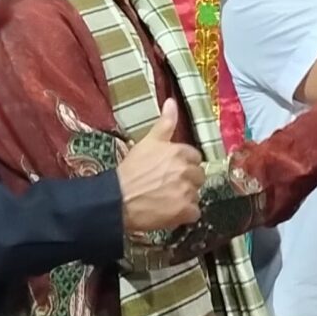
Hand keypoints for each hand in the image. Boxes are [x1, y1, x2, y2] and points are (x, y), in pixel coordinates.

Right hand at [115, 110, 204, 232]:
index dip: (184, 164)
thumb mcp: (147, 142)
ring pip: (196, 194)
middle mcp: (187, 171)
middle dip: (187, 180)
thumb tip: (172, 102)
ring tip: (167, 198)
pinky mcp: (185, 211)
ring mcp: (187, 192)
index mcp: (180, 152)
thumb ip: (165, 123)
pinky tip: (171, 211)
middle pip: (198, 176)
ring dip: (185, 197)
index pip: (195, 157)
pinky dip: (185, 213)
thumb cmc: (131, 170)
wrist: (118, 198)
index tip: (171, 169)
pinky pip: (194, 212)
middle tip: (168, 185)